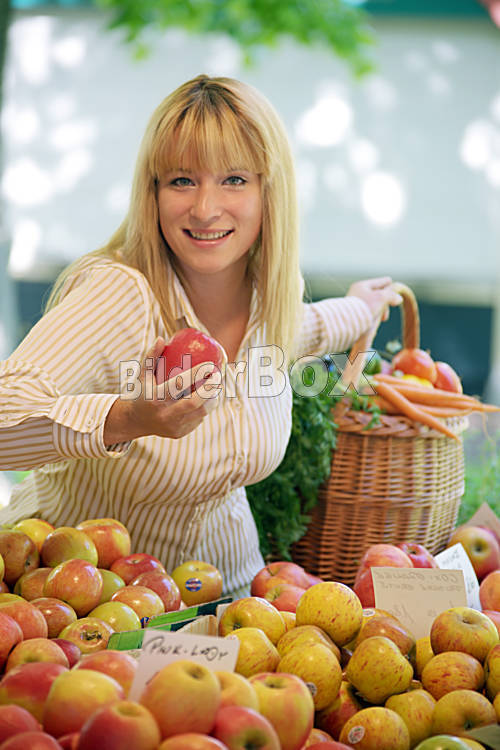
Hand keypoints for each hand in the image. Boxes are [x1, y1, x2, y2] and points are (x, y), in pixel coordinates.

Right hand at [104, 337, 220, 443]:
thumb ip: (151, 356)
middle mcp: (164, 415)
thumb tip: (162, 339)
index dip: (197, 373)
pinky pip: (198, 419)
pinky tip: (208, 397)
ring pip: (201, 412)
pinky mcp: (180, 433)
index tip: (209, 364)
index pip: (179, 384)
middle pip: (194, 402)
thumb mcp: (143, 374)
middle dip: (210, 388)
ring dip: (212, 398)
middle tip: (217, 375)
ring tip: (216, 386)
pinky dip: (205, 407)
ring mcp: (173, 426)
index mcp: (155, 399)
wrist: (136, 421)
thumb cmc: (143, 391)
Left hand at [346, 276, 401, 322]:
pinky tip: (375, 322)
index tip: (390, 280)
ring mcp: (355, 304)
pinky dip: (373, 316)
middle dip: (385, 301)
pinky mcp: (354, 315)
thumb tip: (399, 298)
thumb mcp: (381, 297)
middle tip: (389, 308)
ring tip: (383, 318)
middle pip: (376, 294)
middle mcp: (357, 294)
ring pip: (372, 305)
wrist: (348, 322)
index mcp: (361, 286)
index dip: (385, 282)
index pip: (377, 282)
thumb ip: (391, 295)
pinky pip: (367, 313)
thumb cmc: (364, 307)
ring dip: (380, 310)